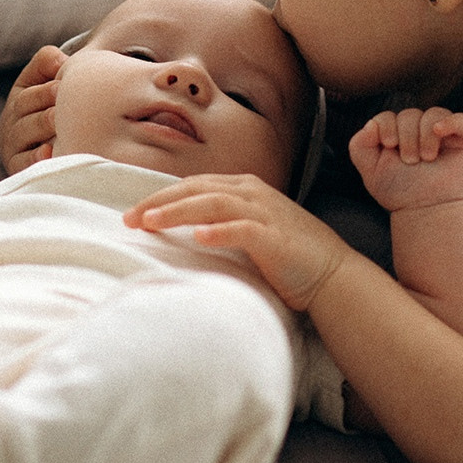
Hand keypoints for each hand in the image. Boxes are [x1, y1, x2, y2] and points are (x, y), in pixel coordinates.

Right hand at [0, 45, 66, 173]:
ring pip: (25, 136)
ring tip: (59, 122)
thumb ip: (46, 63)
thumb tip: (60, 59)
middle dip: (44, 108)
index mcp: (19, 100)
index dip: (43, 91)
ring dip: (42, 128)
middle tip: (61, 104)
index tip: (62, 86)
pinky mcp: (18, 167)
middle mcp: (12, 123)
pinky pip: (24, 164)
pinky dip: (35, 159)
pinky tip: (49, 153)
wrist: (33, 146)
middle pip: (26, 114)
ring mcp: (14, 146)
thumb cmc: (46, 108)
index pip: (27, 95)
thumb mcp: (40, 81)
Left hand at [123, 174, 351, 311]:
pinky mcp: (275, 237)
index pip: (194, 185)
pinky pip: (243, 229)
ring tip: (151, 223)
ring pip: (213, 202)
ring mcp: (265, 213)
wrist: (334, 276)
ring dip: (178, 211)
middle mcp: (253, 193)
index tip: (132, 214)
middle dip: (159, 201)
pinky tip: (198, 237)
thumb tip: (183, 233)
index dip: (161, 197)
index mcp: (245, 188)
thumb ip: (221, 224)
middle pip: (196, 188)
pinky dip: (219, 231)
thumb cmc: (289, 258)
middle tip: (128, 218)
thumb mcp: (250, 232)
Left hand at [348, 108, 462, 212]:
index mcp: (398, 134)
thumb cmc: (400, 192)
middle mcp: (420, 130)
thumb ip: (359, 146)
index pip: (388, 116)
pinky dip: (450, 122)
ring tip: (426, 159)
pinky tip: (439, 133)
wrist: (427, 210)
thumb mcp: (371, 171)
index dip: (386, 126)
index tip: (389, 146)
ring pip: (434, 113)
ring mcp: (444, 134)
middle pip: (410, 114)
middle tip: (410, 161)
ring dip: (425, 135)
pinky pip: (462, 120)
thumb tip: (370, 124)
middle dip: (406, 136)